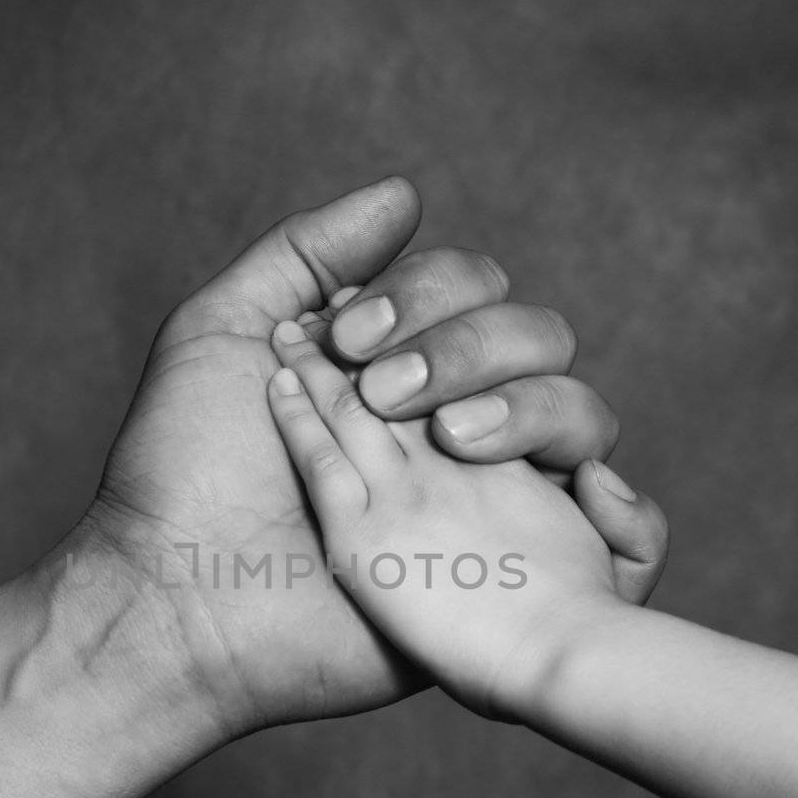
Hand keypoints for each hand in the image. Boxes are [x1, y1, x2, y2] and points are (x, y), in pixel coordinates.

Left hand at [82, 177, 664, 729]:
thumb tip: (408, 194)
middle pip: (538, 339)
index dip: (428, 295)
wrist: (185, 603)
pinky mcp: (503, 576)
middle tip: (386, 398)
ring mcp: (484, 498)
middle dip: (471, 348)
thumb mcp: (220, 335)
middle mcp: (449, 421)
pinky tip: (528, 490)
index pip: (472, 288)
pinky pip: (612, 534)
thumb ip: (307, 254)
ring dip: (531, 410)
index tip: (348, 339)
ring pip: (581, 415)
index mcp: (394, 365)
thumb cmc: (186, 471)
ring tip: (448, 444)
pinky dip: (608, 504)